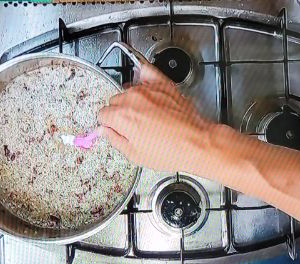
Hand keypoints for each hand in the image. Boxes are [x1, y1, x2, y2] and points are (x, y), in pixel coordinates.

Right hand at [96, 63, 226, 172]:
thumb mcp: (135, 155)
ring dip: (133, 100)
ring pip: (129, 90)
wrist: (196, 142)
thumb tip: (103, 132)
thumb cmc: (171, 150)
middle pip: (115, 101)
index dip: (108, 124)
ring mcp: (148, 89)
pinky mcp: (163, 84)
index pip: (102, 114)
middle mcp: (133, 99)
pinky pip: (146, 72)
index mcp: (122, 117)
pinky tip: (145, 86)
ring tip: (147, 115)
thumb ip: (114, 140)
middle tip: (133, 126)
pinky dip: (143, 77)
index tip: (115, 129)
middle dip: (120, 113)